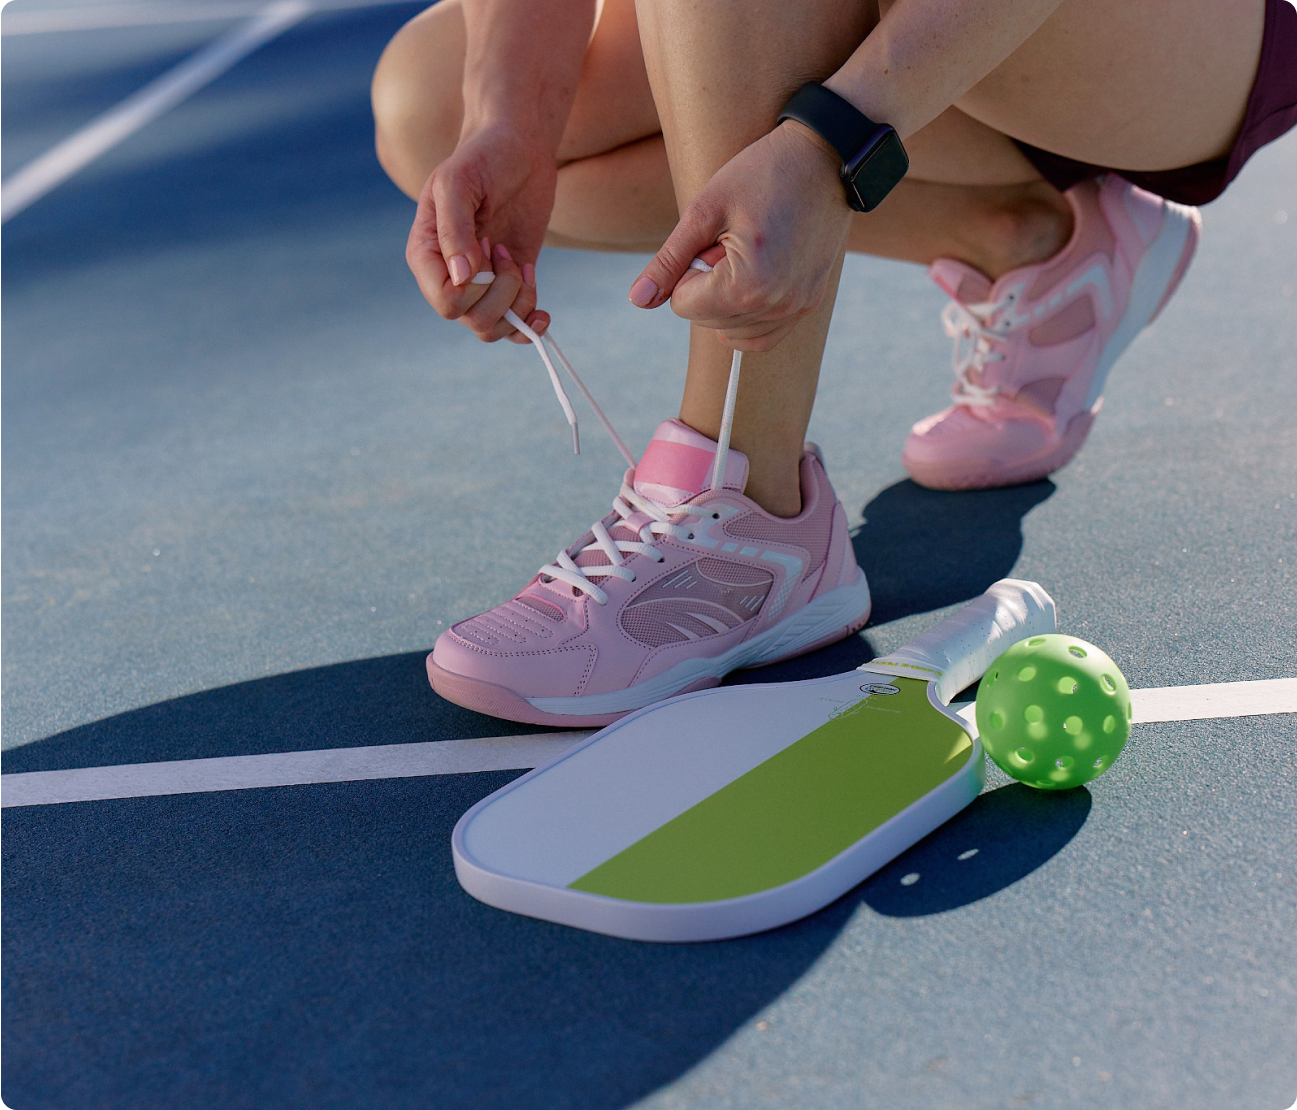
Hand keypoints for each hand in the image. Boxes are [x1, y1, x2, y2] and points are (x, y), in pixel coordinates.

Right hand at [405, 123, 554, 341]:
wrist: (518, 147)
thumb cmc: (483, 157)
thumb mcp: (460, 182)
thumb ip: (455, 229)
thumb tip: (461, 278)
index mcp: (425, 254)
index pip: (446, 302)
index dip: (474, 287)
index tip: (487, 243)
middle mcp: (448, 275)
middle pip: (472, 319)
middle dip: (501, 291)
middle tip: (505, 247)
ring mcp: (479, 284)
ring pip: (492, 329)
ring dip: (518, 304)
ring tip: (522, 266)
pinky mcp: (509, 285)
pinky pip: (514, 327)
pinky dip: (530, 324)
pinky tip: (543, 311)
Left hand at [628, 122, 851, 351]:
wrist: (824, 157)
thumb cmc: (760, 174)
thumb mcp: (704, 211)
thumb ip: (668, 262)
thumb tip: (637, 301)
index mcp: (746, 285)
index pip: (683, 306)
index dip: (686, 270)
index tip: (709, 239)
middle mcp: (775, 306)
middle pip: (706, 322)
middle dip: (706, 286)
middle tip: (730, 242)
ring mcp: (796, 309)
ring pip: (731, 333)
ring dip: (725, 302)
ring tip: (745, 255)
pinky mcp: (808, 304)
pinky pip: (762, 337)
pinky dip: (745, 320)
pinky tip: (748, 284)